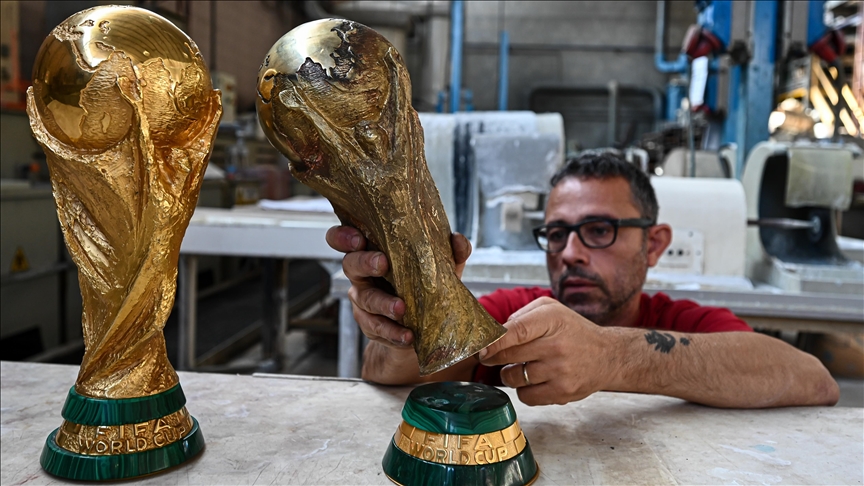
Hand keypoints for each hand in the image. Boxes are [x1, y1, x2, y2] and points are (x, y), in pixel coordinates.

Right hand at [325, 225, 471, 348]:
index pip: (344, 239)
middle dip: (365, 262)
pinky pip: (377, 328)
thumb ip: (449, 253)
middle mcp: (361, 274)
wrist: (422, 322)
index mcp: (371, 251)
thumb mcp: (438, 266)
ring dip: (383, 304)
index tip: (358, 238)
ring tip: (401, 309)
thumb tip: (459, 241)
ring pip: (365, 299)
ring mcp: (363, 300)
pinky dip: (393, 333)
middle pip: (351, 264)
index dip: (344, 236)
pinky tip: (407, 336)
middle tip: (383, 264)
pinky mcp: (370, 324)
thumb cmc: (422, 282)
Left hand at [478, 297, 615, 405]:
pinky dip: (524, 389)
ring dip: (510, 373)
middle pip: (509, 355)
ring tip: (523, 365)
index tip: (481, 347)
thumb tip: (493, 333)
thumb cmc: (572, 331)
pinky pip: (525, 396)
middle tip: (492, 354)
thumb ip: (521, 316)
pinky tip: (534, 379)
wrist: (607, 356)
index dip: (494, 341)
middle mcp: (556, 346)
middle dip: (494, 356)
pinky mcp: (562, 393)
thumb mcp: (551, 310)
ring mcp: (560, 372)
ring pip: (513, 377)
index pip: (516, 331)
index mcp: (552, 320)